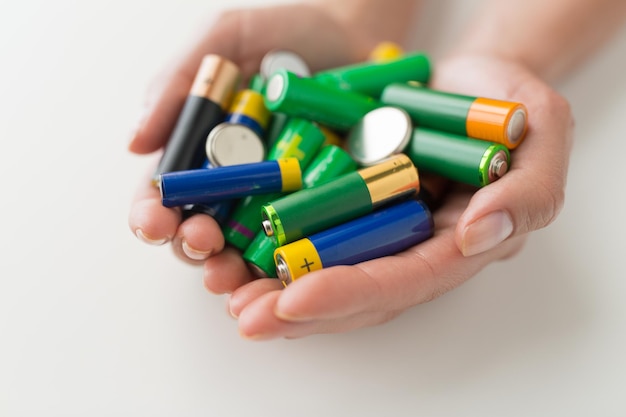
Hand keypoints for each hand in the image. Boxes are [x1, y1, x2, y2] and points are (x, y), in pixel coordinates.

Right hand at [127, 3, 379, 262]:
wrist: (360, 35)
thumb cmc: (288, 34)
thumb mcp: (228, 39)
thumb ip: (179, 83)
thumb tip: (135, 143)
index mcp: (202, 151)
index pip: (165, 194)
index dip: (151, 213)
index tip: (154, 220)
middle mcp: (235, 185)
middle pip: (199, 231)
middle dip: (191, 246)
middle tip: (201, 243)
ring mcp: (278, 202)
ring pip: (244, 251)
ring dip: (232, 270)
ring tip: (231, 274)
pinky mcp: (319, 211)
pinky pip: (301, 245)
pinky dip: (289, 264)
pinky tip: (284, 276)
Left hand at [222, 54, 572, 339]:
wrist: (471, 82)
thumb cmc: (513, 109)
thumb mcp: (543, 136)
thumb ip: (526, 191)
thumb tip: (481, 234)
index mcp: (454, 244)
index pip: (402, 280)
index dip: (350, 294)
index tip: (295, 301)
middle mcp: (409, 246)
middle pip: (353, 290)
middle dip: (298, 310)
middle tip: (246, 319)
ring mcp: (375, 226)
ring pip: (322, 268)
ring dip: (271, 287)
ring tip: (225, 294)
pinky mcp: (348, 201)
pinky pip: (306, 227)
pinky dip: (268, 240)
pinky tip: (230, 249)